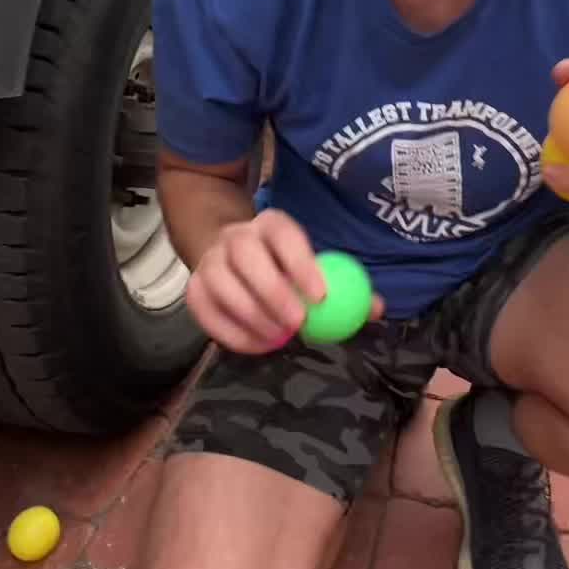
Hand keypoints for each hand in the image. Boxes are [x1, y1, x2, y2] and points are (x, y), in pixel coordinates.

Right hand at [186, 209, 383, 354]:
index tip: (321, 297)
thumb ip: (345, 285)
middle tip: (297, 323)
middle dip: (272, 291)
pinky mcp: (193, 288)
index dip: (301, 263)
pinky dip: (230, 333)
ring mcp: (209, 260)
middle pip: (246, 256)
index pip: (284, 234)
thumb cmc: (284, 266)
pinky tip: (257, 345)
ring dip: (250, 316)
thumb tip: (376, 308)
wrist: (230, 256)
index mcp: (270, 224)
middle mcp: (235, 236)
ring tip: (278, 337)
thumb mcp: (314, 266)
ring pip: (221, 283)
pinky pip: (204, 311)